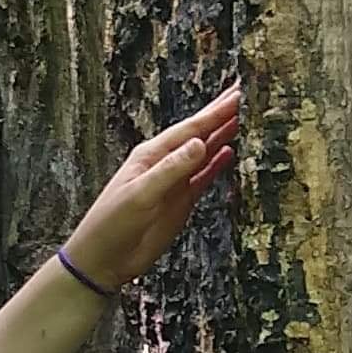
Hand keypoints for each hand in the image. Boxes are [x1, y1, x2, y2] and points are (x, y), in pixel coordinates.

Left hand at [62, 82, 239, 289]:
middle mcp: (165, 163)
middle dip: (223, 114)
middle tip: (246, 93)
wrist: (105, 259)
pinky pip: (204, 176)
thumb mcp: (141, 195)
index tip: (239, 94)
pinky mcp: (181, 200)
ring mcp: (175, 181)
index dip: (216, 111)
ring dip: (224, 135)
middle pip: (200, 133)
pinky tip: (230, 152)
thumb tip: (199, 144)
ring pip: (205, 152)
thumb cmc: (112, 225)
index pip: (191, 128)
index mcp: (152, 154)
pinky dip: (218, 164)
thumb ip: (170, 170)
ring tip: (245, 117)